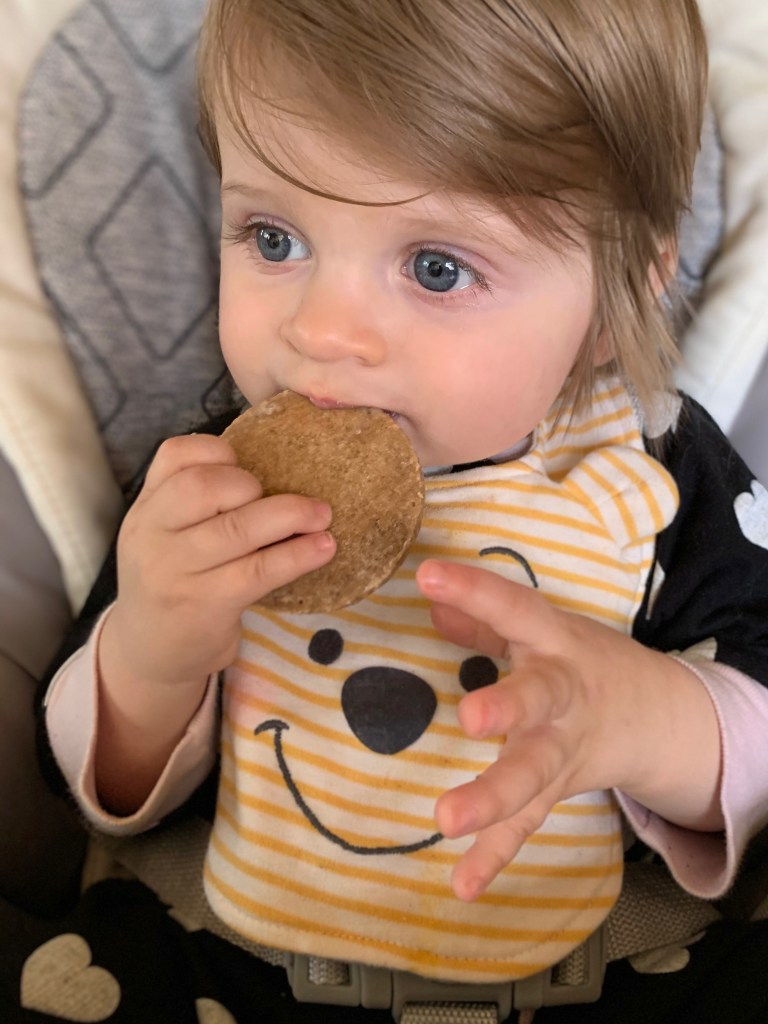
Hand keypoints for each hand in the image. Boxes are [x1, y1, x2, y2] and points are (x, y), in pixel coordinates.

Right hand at [104, 433, 335, 688]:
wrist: (150, 653)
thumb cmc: (173, 583)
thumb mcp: (163, 536)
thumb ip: (193, 501)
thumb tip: (273, 472)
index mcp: (146, 508)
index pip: (175, 454)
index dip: (218, 451)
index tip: (245, 467)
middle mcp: (152, 535)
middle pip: (203, 486)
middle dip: (251, 485)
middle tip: (278, 504)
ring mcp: (176, 572)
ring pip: (238, 528)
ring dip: (291, 515)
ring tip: (322, 516)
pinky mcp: (206, 604)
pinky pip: (259, 570)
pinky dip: (298, 556)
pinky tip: (323, 548)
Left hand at [415, 559, 721, 901]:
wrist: (653, 713)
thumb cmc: (578, 660)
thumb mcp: (541, 629)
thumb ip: (486, 616)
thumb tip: (430, 601)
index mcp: (553, 642)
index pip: (514, 609)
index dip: (475, 591)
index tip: (429, 573)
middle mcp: (562, 694)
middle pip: (538, 700)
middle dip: (508, 707)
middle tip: (469, 717)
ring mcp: (563, 747)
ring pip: (533, 774)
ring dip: (492, 797)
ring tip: (446, 818)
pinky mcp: (558, 788)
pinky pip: (526, 824)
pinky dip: (495, 854)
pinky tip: (462, 885)